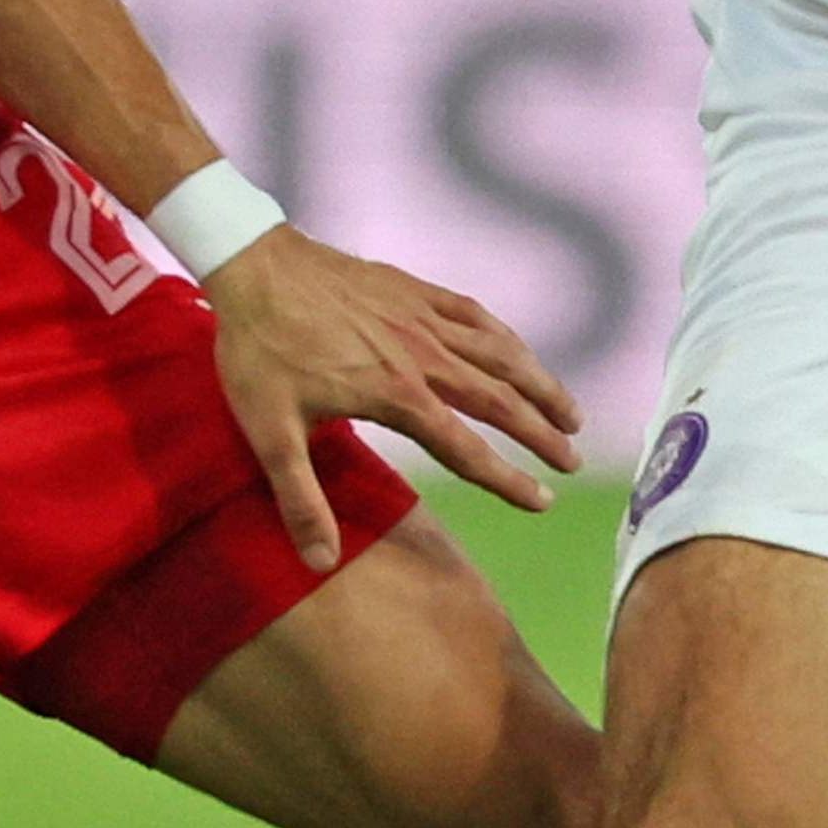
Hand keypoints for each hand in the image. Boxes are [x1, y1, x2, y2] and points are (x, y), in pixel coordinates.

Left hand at [204, 225, 582, 560]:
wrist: (254, 266)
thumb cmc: (258, 351)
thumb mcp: (269, 432)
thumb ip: (300, 499)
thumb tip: (319, 561)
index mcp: (395, 396)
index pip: (467, 449)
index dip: (508, 479)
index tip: (543, 501)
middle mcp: (422, 357)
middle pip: (499, 401)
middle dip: (541, 434)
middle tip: (573, 461)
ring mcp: (422, 318)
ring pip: (500, 355)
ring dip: (540, 385)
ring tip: (572, 414)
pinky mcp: (414, 290)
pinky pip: (476, 315)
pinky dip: (506, 337)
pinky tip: (520, 351)